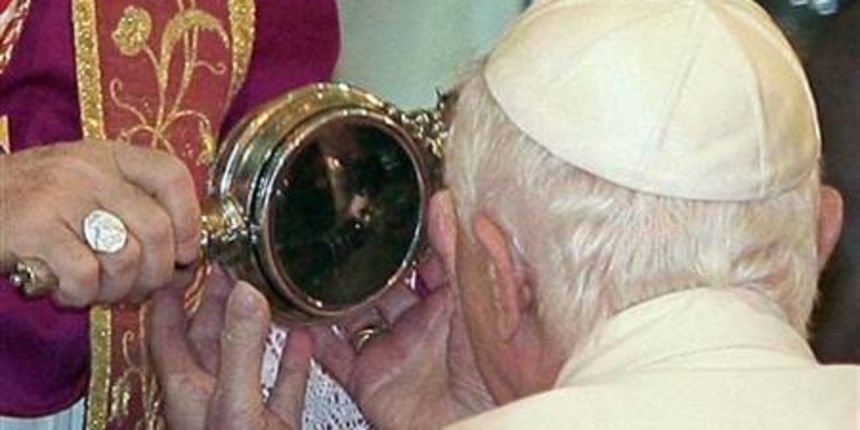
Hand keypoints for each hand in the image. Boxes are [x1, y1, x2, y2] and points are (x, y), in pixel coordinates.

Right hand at [0, 140, 199, 305]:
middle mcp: (88, 168)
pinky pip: (85, 274)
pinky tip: (68, 293)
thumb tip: (185, 257)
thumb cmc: (31, 204)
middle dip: (157, 273)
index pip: (171, 174)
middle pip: (157, 229)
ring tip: (99, 292)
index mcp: (108, 155)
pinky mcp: (34, 227)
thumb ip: (131, 207)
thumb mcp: (84, 186)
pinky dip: (81, 296)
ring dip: (118, 290)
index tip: (185, 252)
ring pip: (125, 257)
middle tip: (139, 289)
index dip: (190, 219)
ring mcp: (60, 194)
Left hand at [149, 266, 310, 429]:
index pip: (164, 330)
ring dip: (252, 325)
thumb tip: (245, 292)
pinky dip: (293, 359)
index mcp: (186, 392)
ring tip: (260, 292)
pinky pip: (283, 385)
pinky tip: (302, 338)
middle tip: (227, 266)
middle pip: (204, 338)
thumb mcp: (236, 403)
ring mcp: (242, 413)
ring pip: (243, 358)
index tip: (183, 262)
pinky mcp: (274, 425)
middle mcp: (209, 399)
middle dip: (214, 300)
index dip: (169, 294)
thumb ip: (241, 349)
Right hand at [311, 192, 494, 429]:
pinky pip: (333, 357)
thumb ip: (459, 254)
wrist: (482, 425)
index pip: (423, 259)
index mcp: (450, 303)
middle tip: (339, 233)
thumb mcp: (480, 300)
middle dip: (362, 263)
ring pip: (351, 315)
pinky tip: (296, 317)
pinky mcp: (370, 379)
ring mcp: (392, 351)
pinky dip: (312, 340)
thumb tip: (444, 206)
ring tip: (309, 266)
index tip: (386, 210)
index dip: (406, 238)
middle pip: (381, 284)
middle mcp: (418, 326)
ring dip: (331, 296)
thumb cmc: (497, 375)